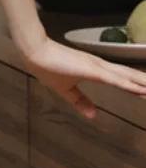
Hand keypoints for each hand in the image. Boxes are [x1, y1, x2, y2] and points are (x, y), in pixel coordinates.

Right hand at [17, 34, 145, 119]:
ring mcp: (97, 67)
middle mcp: (100, 66)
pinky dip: (129, 84)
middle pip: (129, 76)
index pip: (121, 79)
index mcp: (94, 70)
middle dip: (144, 83)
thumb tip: (93, 115)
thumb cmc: (47, 67)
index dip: (136, 84)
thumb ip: (80, 101)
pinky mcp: (92, 69)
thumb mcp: (65, 89)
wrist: (34, 52)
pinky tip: (142, 90)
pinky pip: (115, 79)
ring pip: (126, 76)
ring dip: (142, 83)